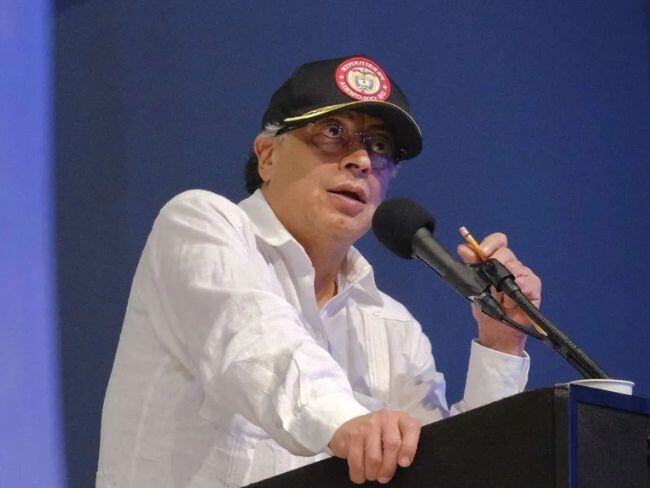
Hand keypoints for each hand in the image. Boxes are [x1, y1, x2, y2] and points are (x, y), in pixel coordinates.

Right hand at [328, 409, 420, 483]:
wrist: (353, 426)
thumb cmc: (380, 435)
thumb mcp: (396, 435)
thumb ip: (404, 445)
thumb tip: (403, 463)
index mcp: (400, 418)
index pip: (411, 428)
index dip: (409, 448)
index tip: (404, 463)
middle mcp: (384, 417)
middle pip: (392, 446)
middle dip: (388, 468)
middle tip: (384, 477)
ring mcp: (366, 425)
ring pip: (374, 458)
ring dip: (373, 474)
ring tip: (372, 474)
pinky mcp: (351, 434)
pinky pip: (356, 461)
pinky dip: (359, 474)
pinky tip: (360, 474)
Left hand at [457, 232, 541, 355]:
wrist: (495, 330)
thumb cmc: (486, 306)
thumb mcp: (473, 285)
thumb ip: (470, 266)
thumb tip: (463, 248)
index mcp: (495, 262)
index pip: (498, 242)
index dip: (491, 242)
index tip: (482, 251)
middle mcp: (510, 266)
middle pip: (506, 253)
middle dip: (495, 264)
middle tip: (489, 280)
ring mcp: (522, 276)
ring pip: (517, 266)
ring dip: (505, 281)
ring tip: (500, 297)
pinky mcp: (533, 288)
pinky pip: (530, 281)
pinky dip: (521, 287)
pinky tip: (512, 297)